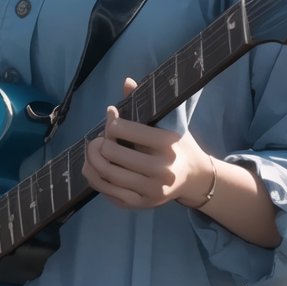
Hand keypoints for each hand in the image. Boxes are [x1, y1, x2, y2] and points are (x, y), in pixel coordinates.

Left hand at [81, 77, 213, 210]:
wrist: (194, 178)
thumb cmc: (178, 144)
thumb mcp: (169, 121)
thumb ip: (145, 102)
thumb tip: (126, 82)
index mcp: (168, 143)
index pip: (125, 129)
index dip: (112, 123)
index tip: (112, 120)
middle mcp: (161, 169)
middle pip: (112, 152)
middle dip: (99, 142)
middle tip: (98, 139)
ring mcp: (151, 189)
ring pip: (107, 174)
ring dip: (92, 160)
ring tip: (92, 151)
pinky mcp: (142, 204)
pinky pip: (108, 192)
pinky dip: (95, 178)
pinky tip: (95, 168)